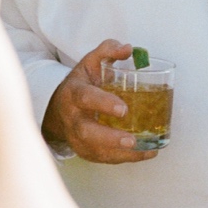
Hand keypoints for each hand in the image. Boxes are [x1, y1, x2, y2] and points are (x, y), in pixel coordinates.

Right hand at [41, 39, 156, 163]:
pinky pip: (104, 158)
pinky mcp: (85, 151)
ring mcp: (77, 137)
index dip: (103, 103)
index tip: (123, 109)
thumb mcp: (90, 62)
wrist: (60, 107)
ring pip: (95, 150)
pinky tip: (147, 152)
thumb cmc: (82, 83)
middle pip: (87, 131)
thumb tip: (128, 49)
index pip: (85, 98)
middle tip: (131, 139)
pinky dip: (125, 158)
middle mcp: (73, 118)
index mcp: (74, 93)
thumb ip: (108, 50)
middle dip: (109, 138)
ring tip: (145, 149)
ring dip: (120, 153)